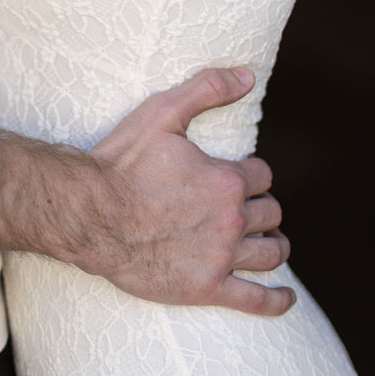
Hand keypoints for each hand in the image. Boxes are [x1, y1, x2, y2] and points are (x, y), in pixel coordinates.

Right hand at [76, 67, 294, 314]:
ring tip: (271, 244)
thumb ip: (207, 89)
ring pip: (270, 253)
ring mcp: (221, 257)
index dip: (254, 175)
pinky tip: (286, 297)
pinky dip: (276, 300)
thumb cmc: (121, 163)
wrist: (89, 214)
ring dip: (275, 245)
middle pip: (270, 214)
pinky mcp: (206, 288)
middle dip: (263, 209)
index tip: (241, 177)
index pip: (263, 176)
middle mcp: (232, 219)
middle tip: (249, 211)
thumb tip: (247, 74)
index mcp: (227, 180)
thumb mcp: (161, 113)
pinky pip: (255, 300)